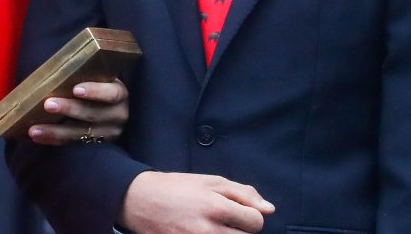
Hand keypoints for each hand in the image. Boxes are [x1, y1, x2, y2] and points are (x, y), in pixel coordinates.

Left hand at [27, 79, 127, 145]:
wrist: (111, 109)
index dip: (95, 91)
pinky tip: (37, 136)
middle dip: (69, 109)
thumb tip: (53, 70)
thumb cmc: (98, 85)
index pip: (111, 93)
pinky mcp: (95, 146)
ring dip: (55, 131)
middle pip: (92, 114)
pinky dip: (53, 140)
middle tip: (48, 104)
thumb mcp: (99, 78)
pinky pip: (72, 144)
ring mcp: (107, 134)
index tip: (76, 89)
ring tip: (34, 129)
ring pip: (80, 133)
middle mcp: (117, 116)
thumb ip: (84, 74)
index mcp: (120, 94)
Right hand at [119, 171, 273, 233]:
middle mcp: (209, 231)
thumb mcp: (210, 181)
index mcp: (217, 207)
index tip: (237, 210)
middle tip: (224, 219)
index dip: (250, 214)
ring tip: (214, 226)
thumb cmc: (177, 187)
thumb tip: (270, 209)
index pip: (256, 222)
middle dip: (240, 228)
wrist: (141, 201)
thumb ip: (243, 193)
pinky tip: (203, 231)